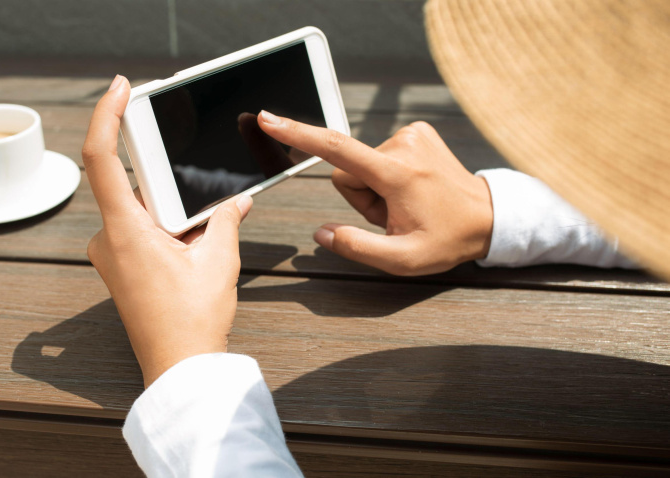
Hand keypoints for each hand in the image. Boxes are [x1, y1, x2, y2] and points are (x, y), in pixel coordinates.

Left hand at [83, 75, 252, 387]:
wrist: (179, 367)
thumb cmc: (191, 322)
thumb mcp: (218, 261)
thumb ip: (225, 220)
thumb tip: (235, 201)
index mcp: (125, 231)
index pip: (101, 159)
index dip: (106, 115)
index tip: (120, 89)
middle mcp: (109, 239)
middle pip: (129, 182)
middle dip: (166, 179)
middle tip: (197, 195)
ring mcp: (111, 254)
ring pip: (138, 208)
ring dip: (170, 208)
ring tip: (198, 236)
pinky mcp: (120, 266)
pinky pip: (138, 228)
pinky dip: (165, 225)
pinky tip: (191, 245)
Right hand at [257, 111, 492, 275]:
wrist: (487, 216)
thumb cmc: (447, 240)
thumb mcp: (403, 260)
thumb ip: (356, 247)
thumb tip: (322, 233)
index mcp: (396, 174)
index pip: (336, 150)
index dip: (298, 134)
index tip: (270, 119)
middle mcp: (402, 145)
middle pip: (346, 171)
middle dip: (360, 197)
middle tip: (392, 216)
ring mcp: (411, 134)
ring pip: (361, 164)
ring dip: (374, 188)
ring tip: (405, 204)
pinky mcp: (416, 131)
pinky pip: (378, 155)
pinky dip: (386, 175)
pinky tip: (410, 189)